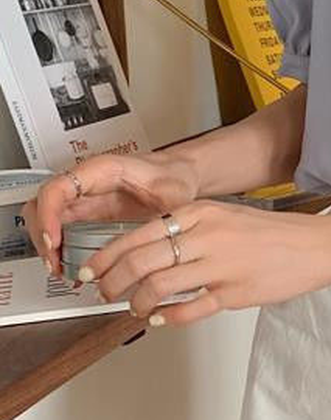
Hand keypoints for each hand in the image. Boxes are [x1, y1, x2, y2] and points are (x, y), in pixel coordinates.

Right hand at [22, 150, 199, 279]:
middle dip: (42, 236)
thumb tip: (153, 239)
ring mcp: (86, 198)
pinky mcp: (89, 213)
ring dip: (47, 245)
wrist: (182, 174)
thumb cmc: (175, 176)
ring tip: (61, 268)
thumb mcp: (171, 193)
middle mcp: (88, 182)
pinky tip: (71, 265)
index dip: (48, 215)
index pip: (58, 188)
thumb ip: (160, 214)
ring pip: (47, 218)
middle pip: (42, 204)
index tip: (54, 241)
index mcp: (103, 170)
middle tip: (55, 262)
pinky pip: (61, 228)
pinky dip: (58, 248)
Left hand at [80, 198, 330, 326]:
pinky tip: (162, 318)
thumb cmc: (273, 232)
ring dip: (136, 303)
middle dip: (112, 282)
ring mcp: (219, 264)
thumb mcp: (226, 216)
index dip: (108, 257)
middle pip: (140, 261)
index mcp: (202, 211)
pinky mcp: (233, 292)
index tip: (93, 270)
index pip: (139, 234)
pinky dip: (167, 317)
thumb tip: (148, 252)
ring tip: (134, 308)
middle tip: (104, 293)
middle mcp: (206, 234)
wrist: (315, 245)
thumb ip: (189, 229)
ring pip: (157, 286)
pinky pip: (187, 309)